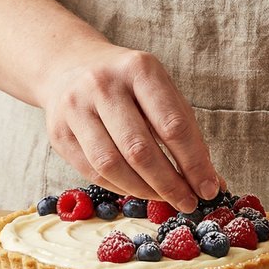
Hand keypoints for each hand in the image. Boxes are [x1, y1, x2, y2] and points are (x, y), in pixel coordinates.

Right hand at [37, 42, 220, 212]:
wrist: (70, 66)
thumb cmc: (127, 84)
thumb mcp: (159, 90)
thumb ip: (184, 131)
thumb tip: (210, 180)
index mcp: (139, 69)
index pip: (173, 125)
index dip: (194, 163)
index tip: (209, 188)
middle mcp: (103, 85)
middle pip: (140, 149)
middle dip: (170, 184)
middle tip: (188, 202)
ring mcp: (75, 108)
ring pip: (112, 165)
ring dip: (144, 190)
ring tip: (164, 198)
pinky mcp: (58, 133)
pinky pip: (93, 172)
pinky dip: (121, 187)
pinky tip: (139, 190)